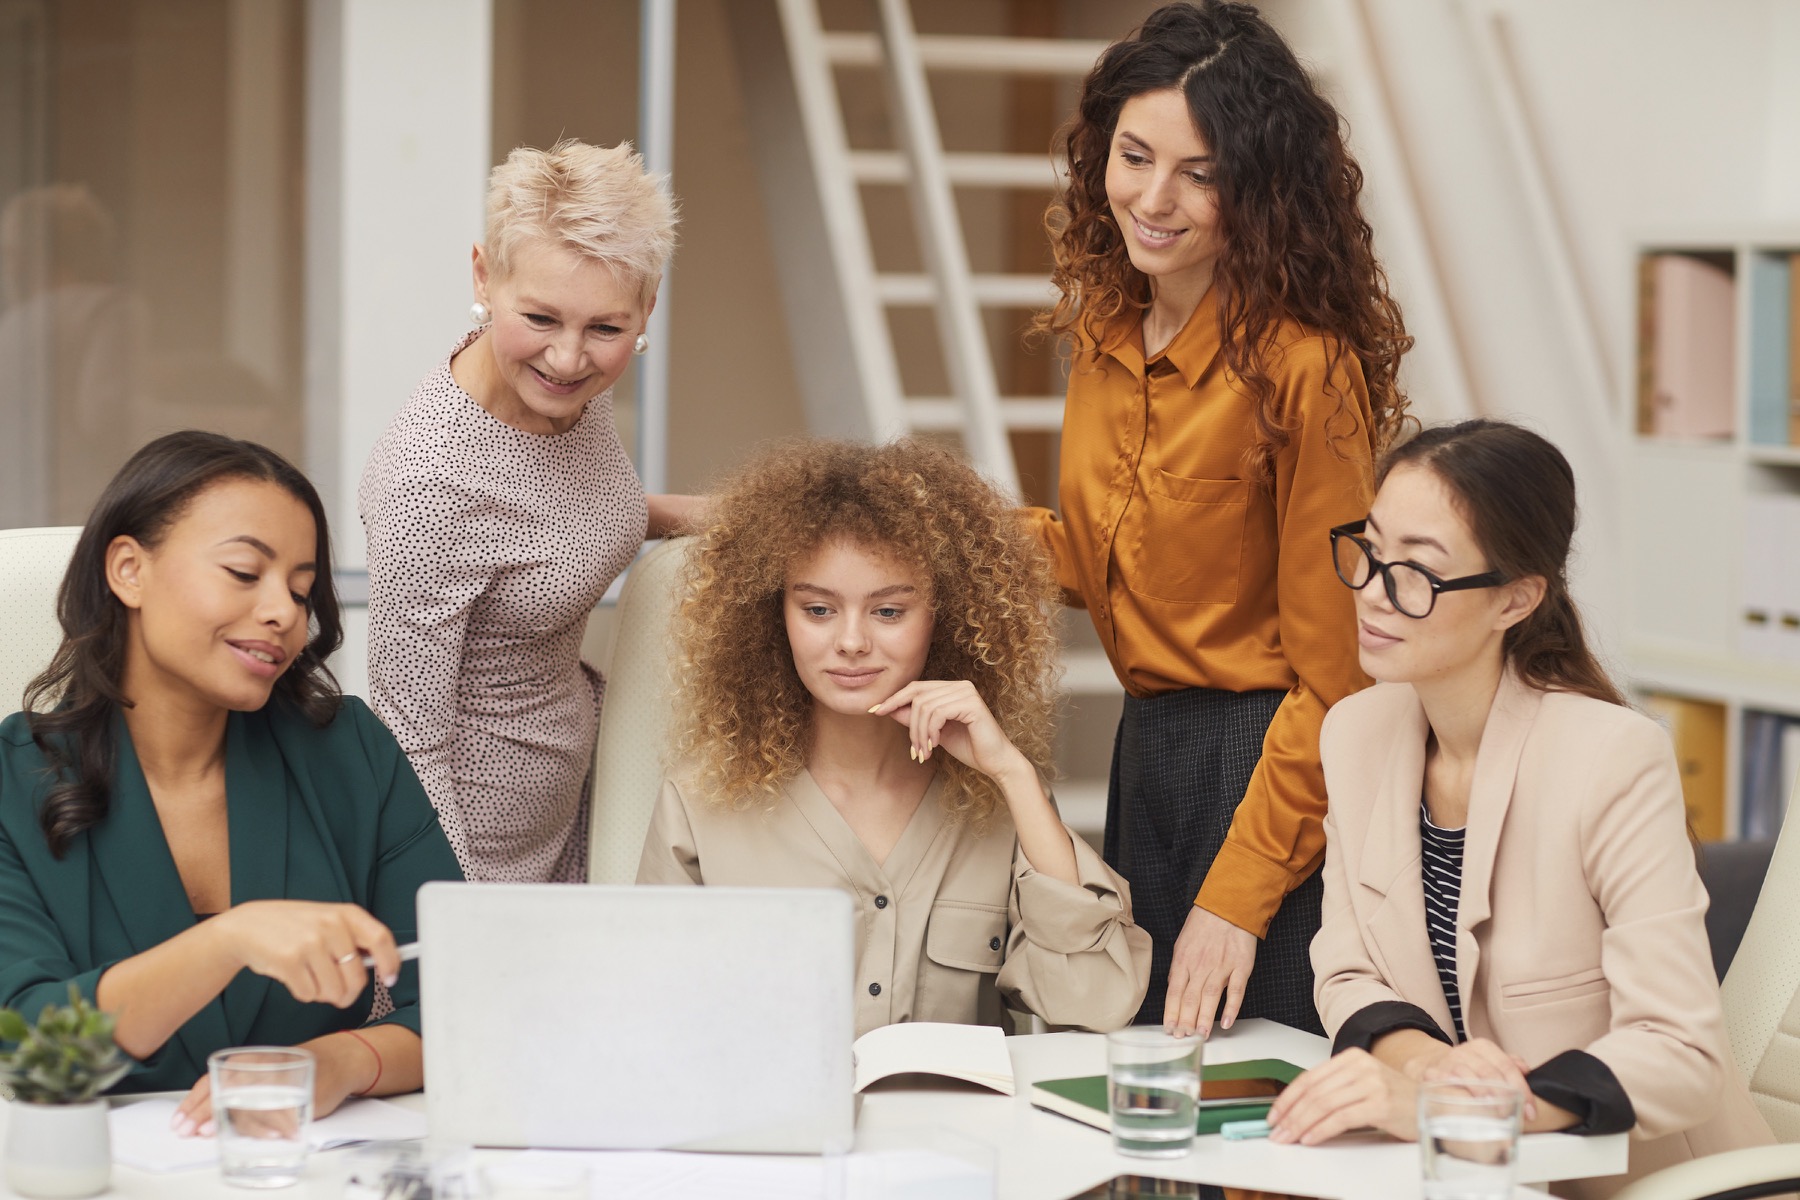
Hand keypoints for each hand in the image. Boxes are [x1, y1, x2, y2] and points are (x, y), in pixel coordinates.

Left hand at [169, 1033, 375, 1135]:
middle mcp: (262, 1067)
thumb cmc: (291, 1073)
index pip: (212, 1081)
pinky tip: (264, 1135)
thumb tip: (203, 1121)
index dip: (193, 1103)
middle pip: (226, 1090)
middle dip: (206, 1113)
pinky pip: (280, 1111)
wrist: (336, 1060)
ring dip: (232, 1121)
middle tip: (193, 1132)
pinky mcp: (302, 1091)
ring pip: (251, 1102)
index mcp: (246, 1062)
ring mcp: (282, 1079)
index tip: (179, 1122)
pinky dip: (270, 1125)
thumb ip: (236, 1092)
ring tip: (216, 1135)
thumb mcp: (260, 1075)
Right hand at [214, 901, 399, 1008]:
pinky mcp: (289, 961)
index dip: (390, 962)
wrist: (247, 926)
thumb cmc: (294, 927)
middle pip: (357, 978)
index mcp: (346, 913)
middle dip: (348, 992)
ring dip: (322, 994)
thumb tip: (385, 965)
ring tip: (310, 975)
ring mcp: (310, 943)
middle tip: (337, 992)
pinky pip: (309, 995)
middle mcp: (331, 926)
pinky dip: (304, 993)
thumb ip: (355, 939)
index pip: (381, 939)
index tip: (391, 979)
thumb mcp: (328, 920)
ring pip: (333, 991)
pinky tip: (294, 976)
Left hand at [870, 680, 1027, 782]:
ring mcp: (966, 692)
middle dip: (909, 723)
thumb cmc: (968, 747)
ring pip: (924, 707)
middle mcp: (960, 685)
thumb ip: (915, 719)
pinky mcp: (971, 703)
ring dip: (920, 733)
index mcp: (951, 688)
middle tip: (913, 749)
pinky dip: (931, 731)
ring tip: (925, 751)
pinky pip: (937, 713)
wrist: (995, 762)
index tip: (875, 711)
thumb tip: (889, 709)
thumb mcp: (934, 732)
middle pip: (917, 696)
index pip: (916, 688)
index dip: (894, 699)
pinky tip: (936, 745)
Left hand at [1163, 904, 1256, 1036]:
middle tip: (1182, 1038)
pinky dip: (1231, 1008)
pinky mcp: (1241, 966)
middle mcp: (1201, 965)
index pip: (1174, 992)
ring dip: (1204, 1018)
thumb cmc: (1204, 923)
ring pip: (1210, 997)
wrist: (1229, 906)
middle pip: (1190, 998)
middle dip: (1185, 1021)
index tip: (1169, 1029)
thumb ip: (1180, 967)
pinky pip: (1235, 991)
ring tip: (1200, 1035)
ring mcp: (1222, 967)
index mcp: (1184, 960)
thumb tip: (1174, 988)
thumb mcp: (1183, 943)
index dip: (1171, 1013)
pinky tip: (1226, 1022)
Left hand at [1266, 1048, 1417, 1144]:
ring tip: (1289, 1138)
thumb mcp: (1362, 1085)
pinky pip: (1341, 1118)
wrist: (1434, 1107)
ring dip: (1301, 1124)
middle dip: (1290, 1114)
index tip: (1274, 1114)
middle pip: (1314, 1092)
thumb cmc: (1397, 1100)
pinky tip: (1311, 1138)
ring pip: (1324, 1104)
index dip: (1288, 1098)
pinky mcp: (1381, 1103)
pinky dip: (1321, 1130)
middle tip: (1277, 1131)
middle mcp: (1361, 1066)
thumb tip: (1297, 1109)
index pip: (1309, 1077)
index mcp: (1352, 1057)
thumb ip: (1335, 1090)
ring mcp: (1372, 1083)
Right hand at [1419, 1037, 1536, 1120]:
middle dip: (1504, 1095)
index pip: (1507, 1066)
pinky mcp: (1432, 1072)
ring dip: (1481, 1093)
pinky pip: (1443, 1081)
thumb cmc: (1468, 1065)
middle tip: (1513, 1113)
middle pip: (1489, 1072)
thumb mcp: (1488, 1059)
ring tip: (1494, 1110)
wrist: (1433, 1061)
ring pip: (1467, 1076)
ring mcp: (1448, 1061)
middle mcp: (1465, 1051)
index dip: (1521, 1089)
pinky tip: (1464, 1101)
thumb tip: (1525, 1069)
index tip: (1530, 1111)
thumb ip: (1508, 1064)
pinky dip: (1453, 1090)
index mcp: (1483, 1047)